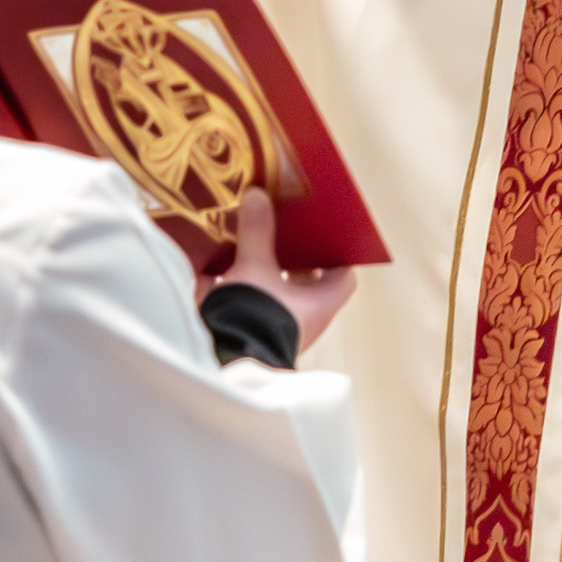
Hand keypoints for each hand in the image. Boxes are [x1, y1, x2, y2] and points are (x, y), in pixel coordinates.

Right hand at [208, 188, 355, 352]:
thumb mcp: (255, 268)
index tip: (325, 234)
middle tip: (284, 233)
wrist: (220, 364)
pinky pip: (249, 309)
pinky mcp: (249, 336)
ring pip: (277, 297)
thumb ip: (256, 233)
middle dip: (295, 260)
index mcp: (319, 306)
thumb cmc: (254, 320)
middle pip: (308, 285)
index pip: (343, 278)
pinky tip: (218, 273)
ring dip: (266, 275)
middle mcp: (303, 322)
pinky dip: (238, 291)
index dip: (338, 255)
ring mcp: (276, 331)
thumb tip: (258, 197)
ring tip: (251, 246)